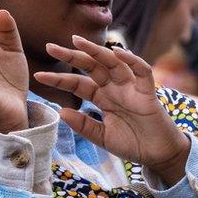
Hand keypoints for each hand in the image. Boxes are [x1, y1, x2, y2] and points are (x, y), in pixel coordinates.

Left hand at [34, 36, 189, 184]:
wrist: (159, 155)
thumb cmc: (132, 143)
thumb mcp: (102, 137)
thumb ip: (84, 125)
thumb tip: (61, 112)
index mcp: (101, 97)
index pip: (77, 83)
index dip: (59, 80)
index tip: (38, 76)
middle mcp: (114, 88)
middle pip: (91, 66)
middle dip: (72, 56)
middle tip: (50, 47)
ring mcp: (131, 88)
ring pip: (113, 63)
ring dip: (96, 51)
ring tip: (77, 42)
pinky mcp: (148, 92)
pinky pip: (142, 71)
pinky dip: (132, 61)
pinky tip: (118, 52)